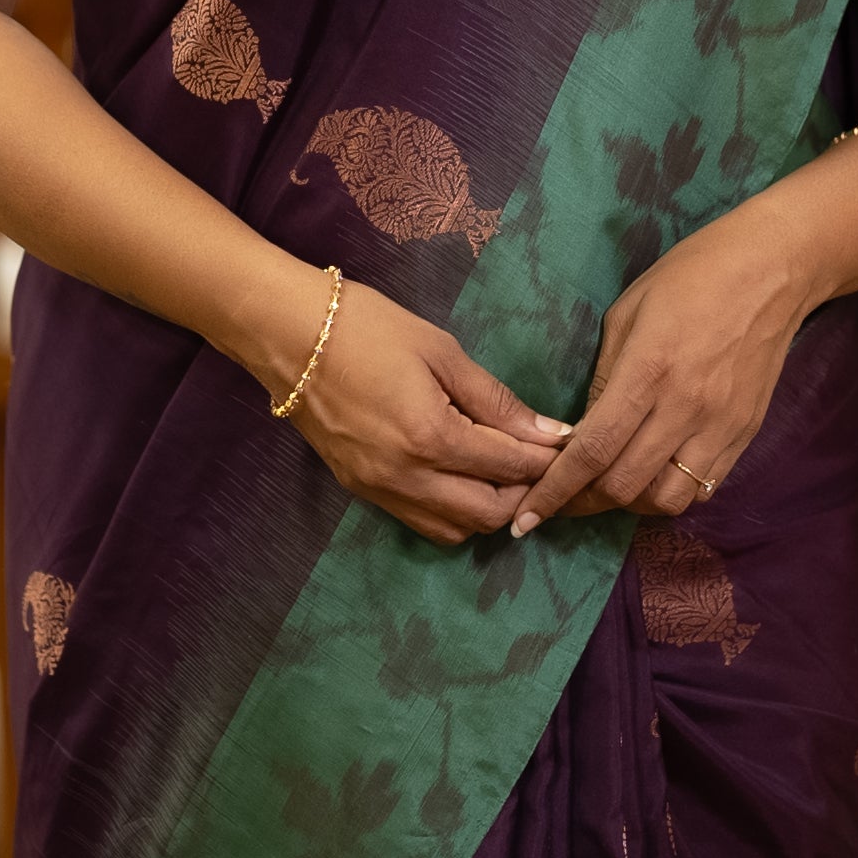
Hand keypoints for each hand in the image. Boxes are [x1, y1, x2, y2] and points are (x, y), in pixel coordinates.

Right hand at [276, 280, 570, 543]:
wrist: (287, 335)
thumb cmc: (367, 328)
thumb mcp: (440, 351)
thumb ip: (495, 399)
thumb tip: (548, 432)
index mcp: (432, 436)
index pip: (509, 466)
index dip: (547, 459)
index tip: (570, 446)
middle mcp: (407, 477)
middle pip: (490, 513)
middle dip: (525, 491)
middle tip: (541, 461)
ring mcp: (381, 491)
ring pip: (457, 530)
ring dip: (490, 508)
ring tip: (504, 471)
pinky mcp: (362, 491)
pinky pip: (422, 523)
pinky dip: (454, 513)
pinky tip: (464, 479)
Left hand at [509, 203, 824, 534]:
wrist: (774, 269)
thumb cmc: (692, 275)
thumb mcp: (627, 311)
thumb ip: (604, 375)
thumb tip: (582, 430)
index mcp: (648, 371)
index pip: (592, 450)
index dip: (555, 490)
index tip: (527, 516)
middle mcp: (685, 408)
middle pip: (625, 486)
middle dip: (583, 503)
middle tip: (562, 499)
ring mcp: (720, 426)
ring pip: (666, 500)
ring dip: (630, 504)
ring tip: (610, 487)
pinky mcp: (744, 434)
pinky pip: (703, 489)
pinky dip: (670, 494)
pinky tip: (653, 475)